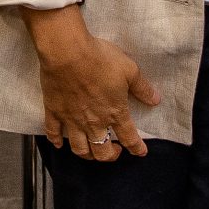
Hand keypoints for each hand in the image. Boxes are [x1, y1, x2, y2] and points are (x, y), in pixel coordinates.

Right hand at [22, 5, 158, 160]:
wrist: (67, 52)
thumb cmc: (100, 59)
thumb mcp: (129, 70)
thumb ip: (142, 88)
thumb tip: (155, 100)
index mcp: (115, 113)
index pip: (129, 138)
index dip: (136, 148)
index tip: (141, 153)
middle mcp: (94, 122)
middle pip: (102, 152)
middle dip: (110, 156)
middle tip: (114, 150)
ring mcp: (72, 120)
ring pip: (79, 149)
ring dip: (86, 154)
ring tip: (90, 151)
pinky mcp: (54, 112)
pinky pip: (53, 133)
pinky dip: (55, 141)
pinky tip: (58, 144)